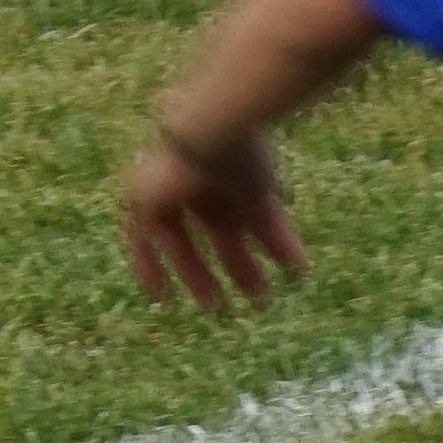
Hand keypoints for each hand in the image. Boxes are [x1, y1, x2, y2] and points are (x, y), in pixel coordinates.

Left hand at [119, 126, 303, 309]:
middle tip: (254, 297)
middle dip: (235, 265)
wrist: (209, 134)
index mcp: (230, 175)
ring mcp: (170, 187)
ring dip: (199, 274)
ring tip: (217, 308)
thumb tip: (301, 271)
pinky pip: (142, 240)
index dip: (255, 246)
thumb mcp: (260, 205)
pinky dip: (151, 267)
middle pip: (216, 232)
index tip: (270, 274)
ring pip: (183, 240)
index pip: (243, 216)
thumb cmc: (241, 161)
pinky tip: (163, 298)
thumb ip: (275, 238)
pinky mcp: (144, 197)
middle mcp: (199, 181)